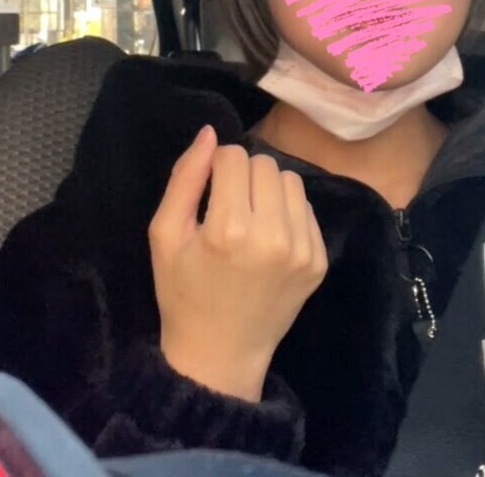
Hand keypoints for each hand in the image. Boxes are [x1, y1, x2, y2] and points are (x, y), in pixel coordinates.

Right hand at [150, 126, 327, 401]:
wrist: (220, 352)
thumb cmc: (183, 292)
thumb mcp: (165, 234)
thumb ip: (184, 178)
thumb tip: (209, 133)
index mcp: (229, 228)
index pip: (233, 157)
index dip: (216, 168)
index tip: (208, 194)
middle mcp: (273, 236)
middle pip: (265, 164)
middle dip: (244, 176)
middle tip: (228, 207)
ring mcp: (302, 250)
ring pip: (291, 181)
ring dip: (269, 190)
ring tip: (251, 220)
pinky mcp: (319, 262)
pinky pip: (307, 210)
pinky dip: (287, 214)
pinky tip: (268, 240)